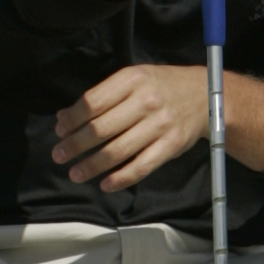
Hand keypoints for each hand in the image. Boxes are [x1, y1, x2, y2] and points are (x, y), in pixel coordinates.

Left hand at [52, 62, 211, 192]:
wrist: (204, 94)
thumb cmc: (161, 86)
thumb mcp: (132, 79)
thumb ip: (100, 96)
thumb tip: (64, 118)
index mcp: (132, 79)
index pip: (93, 102)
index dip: (72, 120)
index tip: (60, 131)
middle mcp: (146, 100)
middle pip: (102, 128)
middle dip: (76, 145)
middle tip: (59, 155)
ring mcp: (160, 124)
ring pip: (118, 150)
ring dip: (92, 165)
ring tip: (75, 173)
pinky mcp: (171, 145)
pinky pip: (142, 166)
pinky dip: (121, 178)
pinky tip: (105, 184)